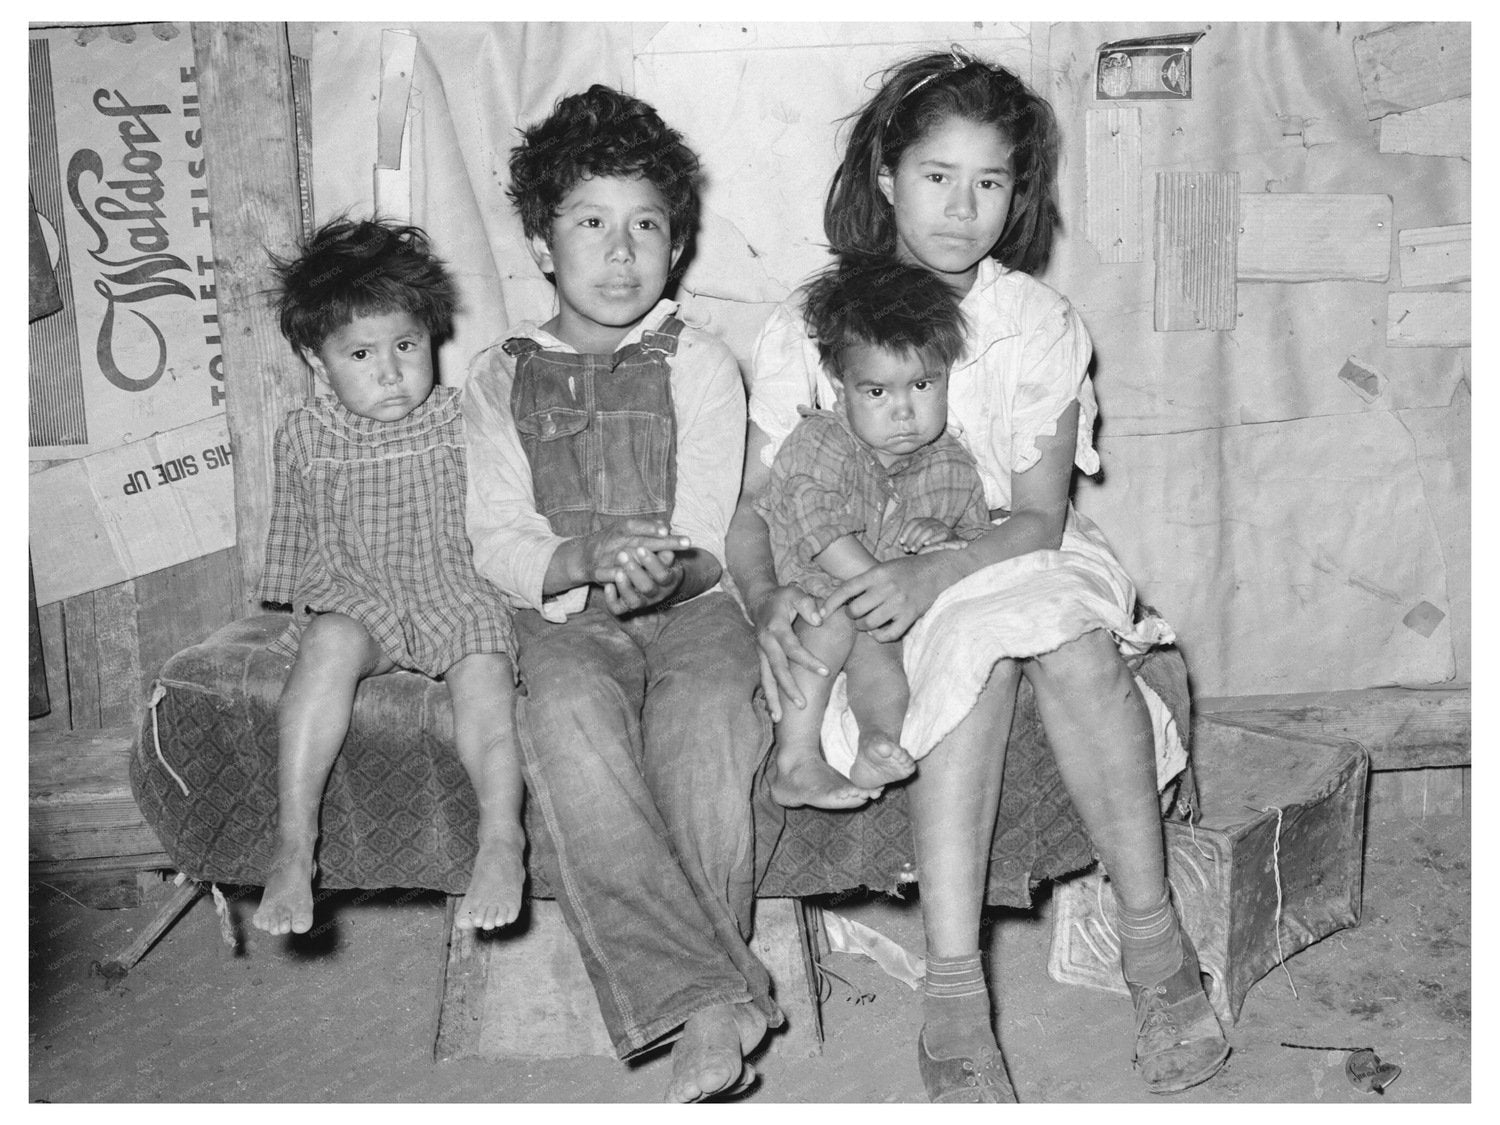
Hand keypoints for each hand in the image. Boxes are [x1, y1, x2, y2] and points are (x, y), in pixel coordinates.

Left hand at [583, 519, 688, 614]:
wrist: (623, 561)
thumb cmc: (643, 549)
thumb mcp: (651, 541)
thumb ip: (657, 537)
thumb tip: (664, 530)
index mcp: (667, 577)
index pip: (663, 574)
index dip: (653, 563)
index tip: (640, 548)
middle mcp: (655, 592)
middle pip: (648, 587)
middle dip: (636, 572)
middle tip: (622, 555)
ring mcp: (640, 600)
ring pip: (633, 601)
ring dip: (624, 586)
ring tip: (617, 572)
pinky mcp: (624, 605)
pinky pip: (618, 608)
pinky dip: (611, 599)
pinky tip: (608, 585)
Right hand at [750, 583, 826, 721]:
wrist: (759, 600)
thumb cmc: (782, 598)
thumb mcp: (795, 594)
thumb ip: (808, 605)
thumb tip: (820, 619)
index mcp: (776, 628)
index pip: (793, 648)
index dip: (808, 660)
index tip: (826, 672)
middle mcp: (766, 643)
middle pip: (777, 669)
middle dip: (789, 688)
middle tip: (803, 705)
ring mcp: (761, 653)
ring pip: (766, 678)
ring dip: (773, 699)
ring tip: (779, 719)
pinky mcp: (761, 659)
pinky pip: (765, 679)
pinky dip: (769, 696)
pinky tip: (775, 713)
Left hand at [819, 552, 951, 642]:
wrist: (938, 571)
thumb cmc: (907, 569)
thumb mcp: (884, 568)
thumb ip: (865, 581)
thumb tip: (841, 598)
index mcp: (877, 573)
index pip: (846, 589)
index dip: (830, 603)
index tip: (821, 614)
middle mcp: (886, 587)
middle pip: (855, 610)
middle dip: (851, 615)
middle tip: (855, 614)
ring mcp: (899, 603)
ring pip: (869, 624)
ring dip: (863, 627)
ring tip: (866, 622)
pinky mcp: (910, 616)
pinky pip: (888, 634)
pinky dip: (879, 636)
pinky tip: (878, 632)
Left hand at [897, 517, 955, 553]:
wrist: (955, 546)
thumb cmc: (934, 545)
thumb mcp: (922, 541)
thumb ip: (913, 540)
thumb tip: (903, 544)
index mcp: (926, 521)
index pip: (914, 522)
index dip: (906, 531)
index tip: (901, 542)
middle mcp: (934, 521)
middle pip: (920, 526)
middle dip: (911, 539)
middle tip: (906, 549)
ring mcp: (942, 526)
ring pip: (929, 530)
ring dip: (919, 540)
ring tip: (914, 550)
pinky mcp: (949, 533)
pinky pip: (940, 535)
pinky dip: (932, 539)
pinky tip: (926, 544)